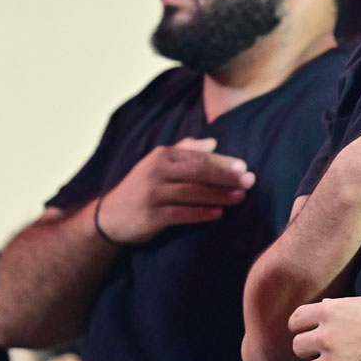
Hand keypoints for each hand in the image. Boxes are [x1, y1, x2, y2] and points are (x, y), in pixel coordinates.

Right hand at [96, 137, 255, 244]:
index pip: (198, 157)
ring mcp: (153, 194)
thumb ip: (184, 150)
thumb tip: (213, 143)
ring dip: (219, 195)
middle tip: (250, 181)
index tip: (245, 167)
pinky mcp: (151, 216)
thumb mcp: (158, 164)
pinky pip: (181, 214)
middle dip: (226, 177)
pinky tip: (218, 213)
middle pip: (198, 172)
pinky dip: (201, 213)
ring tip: (240, 197)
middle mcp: (156, 172)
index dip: (223, 162)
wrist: (110, 217)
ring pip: (192, 193)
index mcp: (161, 156)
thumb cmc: (141, 188)